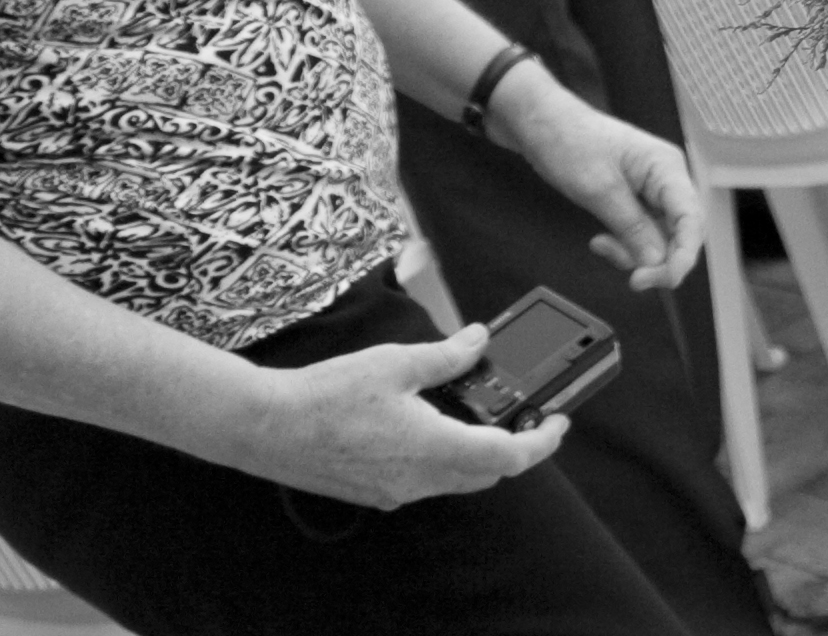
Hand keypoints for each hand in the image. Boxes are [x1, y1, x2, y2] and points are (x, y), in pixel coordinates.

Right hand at [228, 328, 565, 507]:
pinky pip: (423, 482)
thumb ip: (446, 356)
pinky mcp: (372, 492)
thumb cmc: (325, 395)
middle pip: (485, 473)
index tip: (557, 423)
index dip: (541, 443)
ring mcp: (393, 491)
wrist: (263, 427)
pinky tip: (432, 428)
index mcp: (432, 448)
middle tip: (524, 416)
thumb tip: (479, 341)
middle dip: (512, 448)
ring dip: (476, 454)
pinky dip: (441, 459)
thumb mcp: (395, 363)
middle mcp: (417, 479)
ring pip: (454, 480)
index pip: (507, 459)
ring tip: (480, 416)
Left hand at [487, 68, 703, 291]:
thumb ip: (631, 227)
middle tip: (631, 278)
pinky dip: (624, 243)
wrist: (538, 122)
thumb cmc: (567, 141)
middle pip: (681, 232)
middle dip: (657, 259)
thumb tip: (656, 261)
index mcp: (666, 168)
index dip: (684, 255)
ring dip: (634, 252)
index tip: (662, 281)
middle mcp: (666, 178)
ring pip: (660, 236)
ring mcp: (651, 188)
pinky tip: (602, 241)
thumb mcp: (598, 189)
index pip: (692, 219)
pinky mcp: (634, 196)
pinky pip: (642, 230)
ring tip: (602, 246)